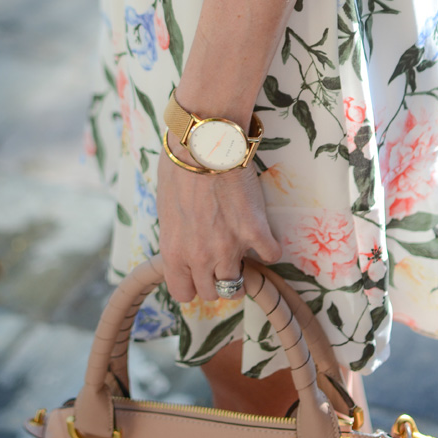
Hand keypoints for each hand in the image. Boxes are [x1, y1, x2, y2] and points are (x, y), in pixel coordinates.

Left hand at [157, 133, 281, 302]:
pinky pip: (270, 255)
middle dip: (216, 280)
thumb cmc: (179, 168)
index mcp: (174, 252)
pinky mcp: (255, 231)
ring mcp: (229, 247)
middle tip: (221, 262)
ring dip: (241, 272)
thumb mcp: (166, 208)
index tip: (198, 275)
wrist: (203, 144)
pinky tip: (263, 236)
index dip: (192, 285)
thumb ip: (176, 235)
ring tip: (241, 254)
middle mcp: (201, 257)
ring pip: (238, 285)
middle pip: (213, 293)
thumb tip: (183, 243)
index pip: (183, 293)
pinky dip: (269, 248)